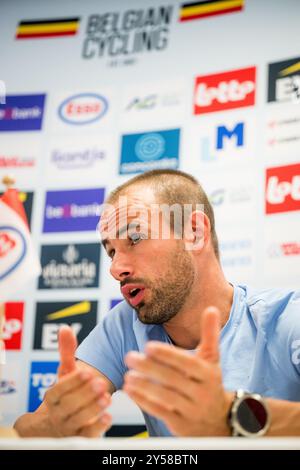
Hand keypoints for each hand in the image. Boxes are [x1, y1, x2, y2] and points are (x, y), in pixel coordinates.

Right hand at [44, 326, 111, 436]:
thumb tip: (65, 328)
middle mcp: (58, 413)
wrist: (53, 424)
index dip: (72, 382)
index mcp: (52, 396)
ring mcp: (68, 427)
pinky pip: (86, 436)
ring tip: (108, 398)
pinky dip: (96, 428)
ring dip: (92, 409)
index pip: (59, 390)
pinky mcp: (79, 438)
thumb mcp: (64, 373)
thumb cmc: (63, 393)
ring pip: (77, 421)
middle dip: (85, 394)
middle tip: (101, 383)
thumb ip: (66, 352)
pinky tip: (108, 418)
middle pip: (69, 405)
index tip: (86, 372)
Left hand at [123, 307, 233, 435]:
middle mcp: (202, 392)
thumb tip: (211, 308)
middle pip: (172, 379)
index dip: (167, 354)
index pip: (185, 363)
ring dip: (144, 386)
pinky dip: (144, 401)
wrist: (220, 420)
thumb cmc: (209, 382)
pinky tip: (131, 391)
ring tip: (128, 376)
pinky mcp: (181, 425)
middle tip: (129, 357)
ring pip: (165, 397)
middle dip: (149, 368)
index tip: (148, 346)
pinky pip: (161, 412)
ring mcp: (192, 410)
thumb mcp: (212, 359)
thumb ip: (210, 334)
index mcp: (208, 373)